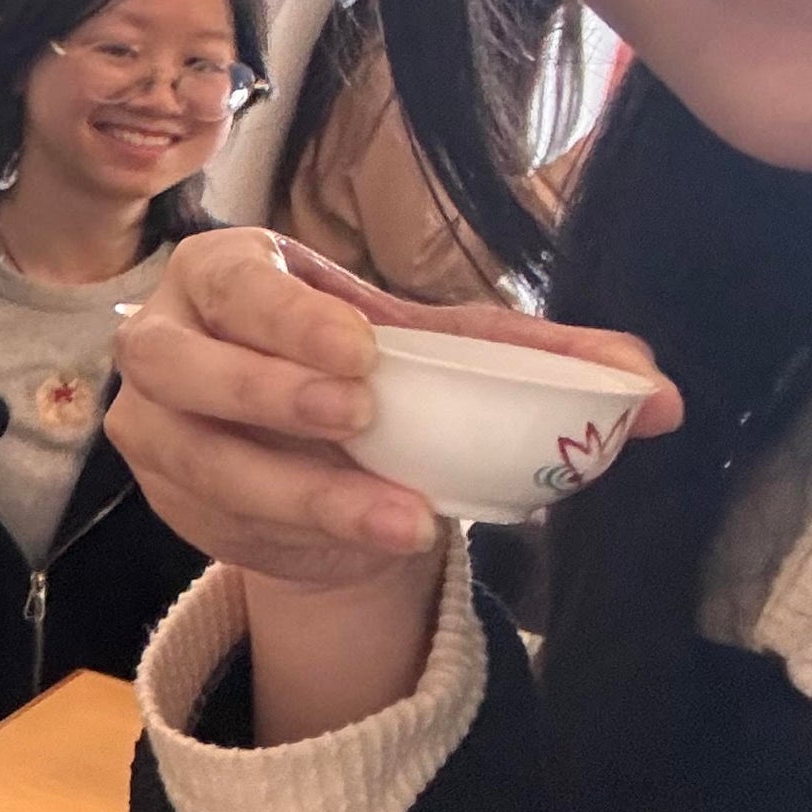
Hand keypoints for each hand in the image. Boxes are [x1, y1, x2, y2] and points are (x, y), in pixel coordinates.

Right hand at [103, 229, 680, 591]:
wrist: (322, 465)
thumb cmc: (371, 376)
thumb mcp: (448, 356)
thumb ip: (542, 362)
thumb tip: (660, 396)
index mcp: (227, 271)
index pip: (233, 280)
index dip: (285, 316)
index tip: (363, 353)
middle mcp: (166, 338)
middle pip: (176, 362)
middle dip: (264, 391)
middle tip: (360, 417)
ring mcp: (151, 423)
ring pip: (193, 454)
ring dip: (295, 488)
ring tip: (397, 517)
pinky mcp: (162, 496)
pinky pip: (211, 519)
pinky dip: (290, 532)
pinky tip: (364, 540)